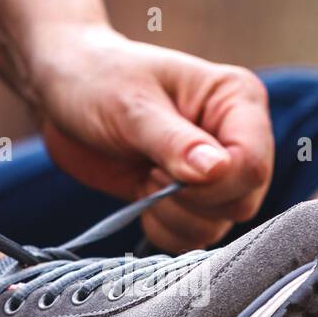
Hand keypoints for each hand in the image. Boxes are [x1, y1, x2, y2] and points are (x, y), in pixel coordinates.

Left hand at [27, 25, 272, 252]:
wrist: (65, 89)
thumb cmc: (98, 79)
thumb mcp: (132, 105)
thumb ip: (175, 142)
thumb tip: (217, 170)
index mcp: (238, 101)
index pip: (252, 164)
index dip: (213, 183)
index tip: (162, 168)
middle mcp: (236, 138)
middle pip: (242, 202)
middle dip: (189, 201)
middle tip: (150, 170)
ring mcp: (216, 173)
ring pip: (219, 226)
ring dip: (173, 216)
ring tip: (144, 179)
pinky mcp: (191, 199)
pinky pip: (194, 237)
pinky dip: (164, 230)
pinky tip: (141, 198)